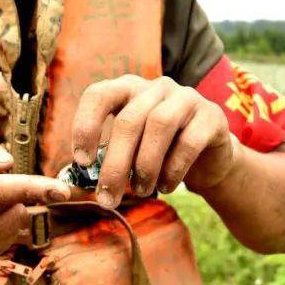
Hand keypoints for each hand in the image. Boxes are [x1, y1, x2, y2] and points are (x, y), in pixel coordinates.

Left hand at [72, 75, 237, 208]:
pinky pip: (188, 141)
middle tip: (108, 197)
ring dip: (145, 165)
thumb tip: (73, 185)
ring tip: (142, 190)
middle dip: (115, 164)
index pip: (99, 94)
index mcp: (129, 89)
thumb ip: (105, 160)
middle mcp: (157, 87)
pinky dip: (173, 169)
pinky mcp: (211, 116)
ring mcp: (186, 97)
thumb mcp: (129, 153)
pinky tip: (167, 186)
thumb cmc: (159, 155)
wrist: (209, 160)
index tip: (81, 161)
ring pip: (159, 125)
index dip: (86, 126)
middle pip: (129, 120)